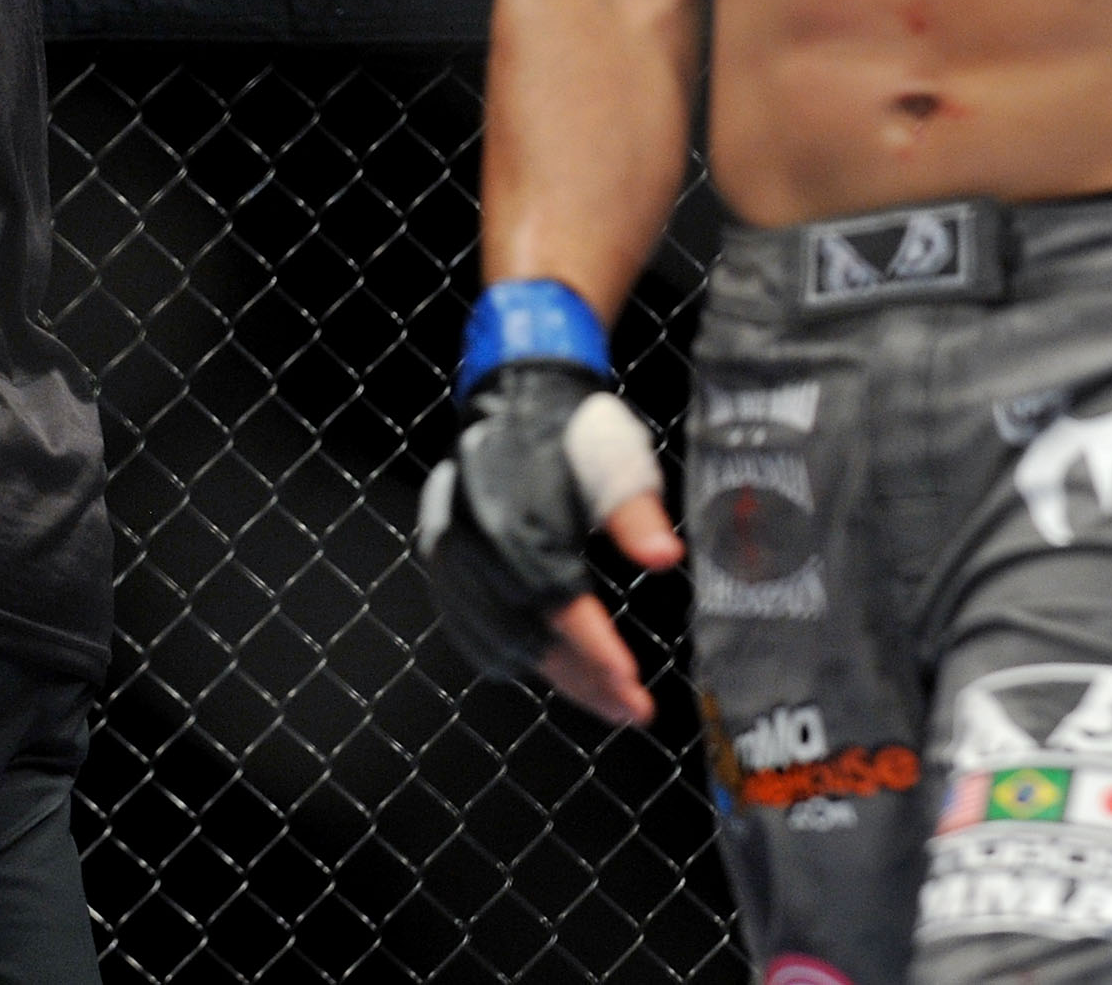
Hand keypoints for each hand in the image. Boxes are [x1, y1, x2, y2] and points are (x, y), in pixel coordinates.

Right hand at [415, 365, 681, 724]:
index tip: (632, 687)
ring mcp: (452, 560)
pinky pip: (474, 633)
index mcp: (517, 520)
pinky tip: (558, 673)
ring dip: (558, 677)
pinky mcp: (443, 567)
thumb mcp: (618, 463)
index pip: (559, 604)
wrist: (516, 401)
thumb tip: (667, 557)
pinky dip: (517, 659)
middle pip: (531, 637)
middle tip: (635, 711)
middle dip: (586, 681)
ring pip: (503, 644)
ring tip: (608, 701)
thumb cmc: (576, 435)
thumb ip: (637, 514)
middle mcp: (475, 546)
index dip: (596, 651)